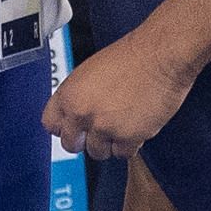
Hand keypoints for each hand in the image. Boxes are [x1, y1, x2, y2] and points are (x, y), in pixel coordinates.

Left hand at [41, 32, 198, 161]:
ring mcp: (103, 127)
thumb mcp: (90, 71)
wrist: (160, 56)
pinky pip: (122, 153)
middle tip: (99, 129)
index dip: (64, 127)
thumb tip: (74, 112)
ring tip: (122, 122)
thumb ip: (78, 94)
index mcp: (69, 93)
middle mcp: (82, 112)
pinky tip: (136, 125)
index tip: (72, 128)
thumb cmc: (132, 57)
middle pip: (70, 144)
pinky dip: (130, 144)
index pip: (50, 124)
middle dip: (84, 140)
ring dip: (109, 142)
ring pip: (97, 152)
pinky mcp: (127, 137)